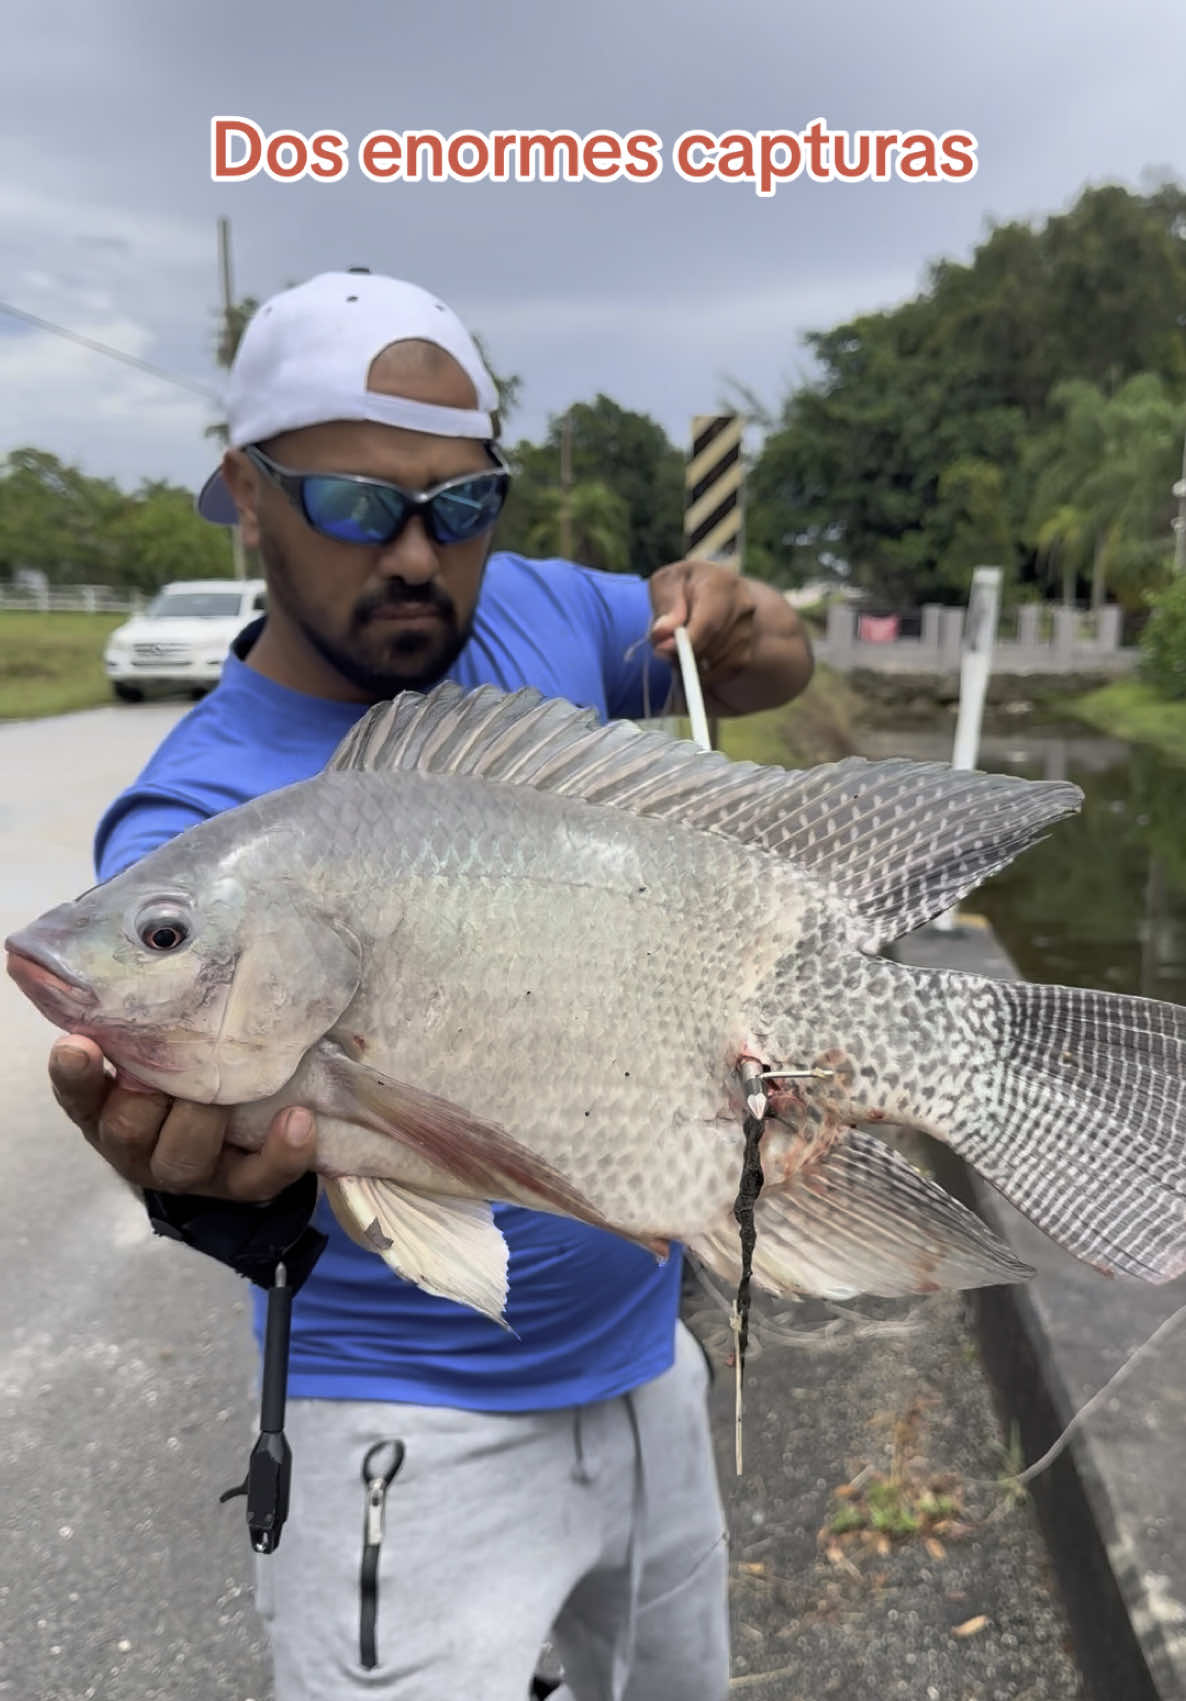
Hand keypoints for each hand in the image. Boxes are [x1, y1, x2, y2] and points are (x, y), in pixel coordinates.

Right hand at [48, 1035, 316, 1201]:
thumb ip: (143, 1018)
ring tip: (234, 1086)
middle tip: (180, 1055)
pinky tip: (298, 1118)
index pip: (77, 1093)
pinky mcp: (237, 1185)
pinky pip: (257, 1180)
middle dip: (154, 1092)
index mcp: (104, 1107)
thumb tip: (153, 951)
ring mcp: (187, 1170)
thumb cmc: (177, 1070)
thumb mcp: (150, 1046)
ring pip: (185, 1158)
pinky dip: (280, 1152)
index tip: (75, 1044)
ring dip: (208, 1118)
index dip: (76, 1073)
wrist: (221, 1137)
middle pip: (129, 1130)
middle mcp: (136, 1146)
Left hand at [648, 558, 812, 715]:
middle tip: (662, 652)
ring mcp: (749, 629)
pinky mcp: (747, 650)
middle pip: (714, 644)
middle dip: (684, 655)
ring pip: (718, 661)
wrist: (708, 589)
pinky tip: (692, 662)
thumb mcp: (666, 583)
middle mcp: (743, 605)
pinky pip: (725, 672)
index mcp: (722, 583)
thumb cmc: (682, 585)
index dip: (687, 643)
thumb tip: (663, 633)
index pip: (710, 622)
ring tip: (677, 650)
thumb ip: (665, 605)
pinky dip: (705, 674)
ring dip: (693, 664)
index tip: (662, 651)